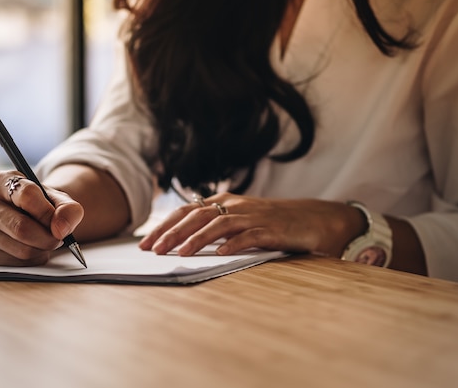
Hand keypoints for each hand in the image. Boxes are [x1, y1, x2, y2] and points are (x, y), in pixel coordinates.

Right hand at [0, 170, 83, 265]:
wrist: (28, 216)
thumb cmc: (42, 204)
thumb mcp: (58, 199)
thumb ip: (68, 208)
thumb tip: (61, 230)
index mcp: (2, 181)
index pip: (27, 196)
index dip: (48, 213)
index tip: (60, 224)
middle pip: (22, 228)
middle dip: (49, 237)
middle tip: (59, 238)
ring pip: (22, 249)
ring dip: (43, 249)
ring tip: (46, 239)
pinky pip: (18, 263)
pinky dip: (34, 258)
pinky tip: (33, 247)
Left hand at [139, 193, 366, 256]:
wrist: (312, 219)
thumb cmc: (271, 222)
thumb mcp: (239, 221)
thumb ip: (214, 226)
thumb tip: (182, 241)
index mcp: (224, 202)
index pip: (186, 211)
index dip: (164, 226)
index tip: (145, 243)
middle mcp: (235, 205)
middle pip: (196, 216)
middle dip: (172, 233)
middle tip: (153, 250)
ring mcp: (253, 216)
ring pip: (218, 224)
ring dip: (196, 239)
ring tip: (179, 254)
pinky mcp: (271, 229)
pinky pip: (249, 236)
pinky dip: (233, 244)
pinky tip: (220, 254)